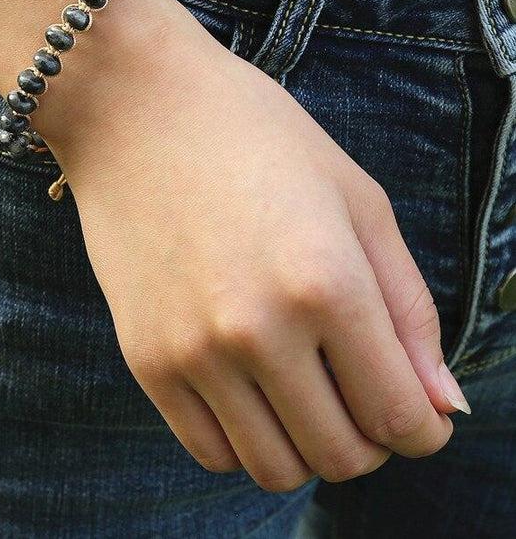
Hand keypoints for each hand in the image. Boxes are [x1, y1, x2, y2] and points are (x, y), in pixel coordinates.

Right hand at [39, 0, 467, 490]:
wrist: (132, 106)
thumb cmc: (251, 133)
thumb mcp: (353, 196)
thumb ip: (409, 307)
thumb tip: (442, 407)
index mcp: (326, 281)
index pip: (401, 416)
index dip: (423, 428)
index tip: (417, 414)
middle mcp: (258, 329)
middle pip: (342, 456)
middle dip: (370, 440)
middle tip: (358, 393)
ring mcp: (192, 350)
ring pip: (275, 468)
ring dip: (306, 444)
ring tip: (303, 390)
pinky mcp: (144, 358)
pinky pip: (209, 450)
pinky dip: (245, 438)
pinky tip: (250, 389)